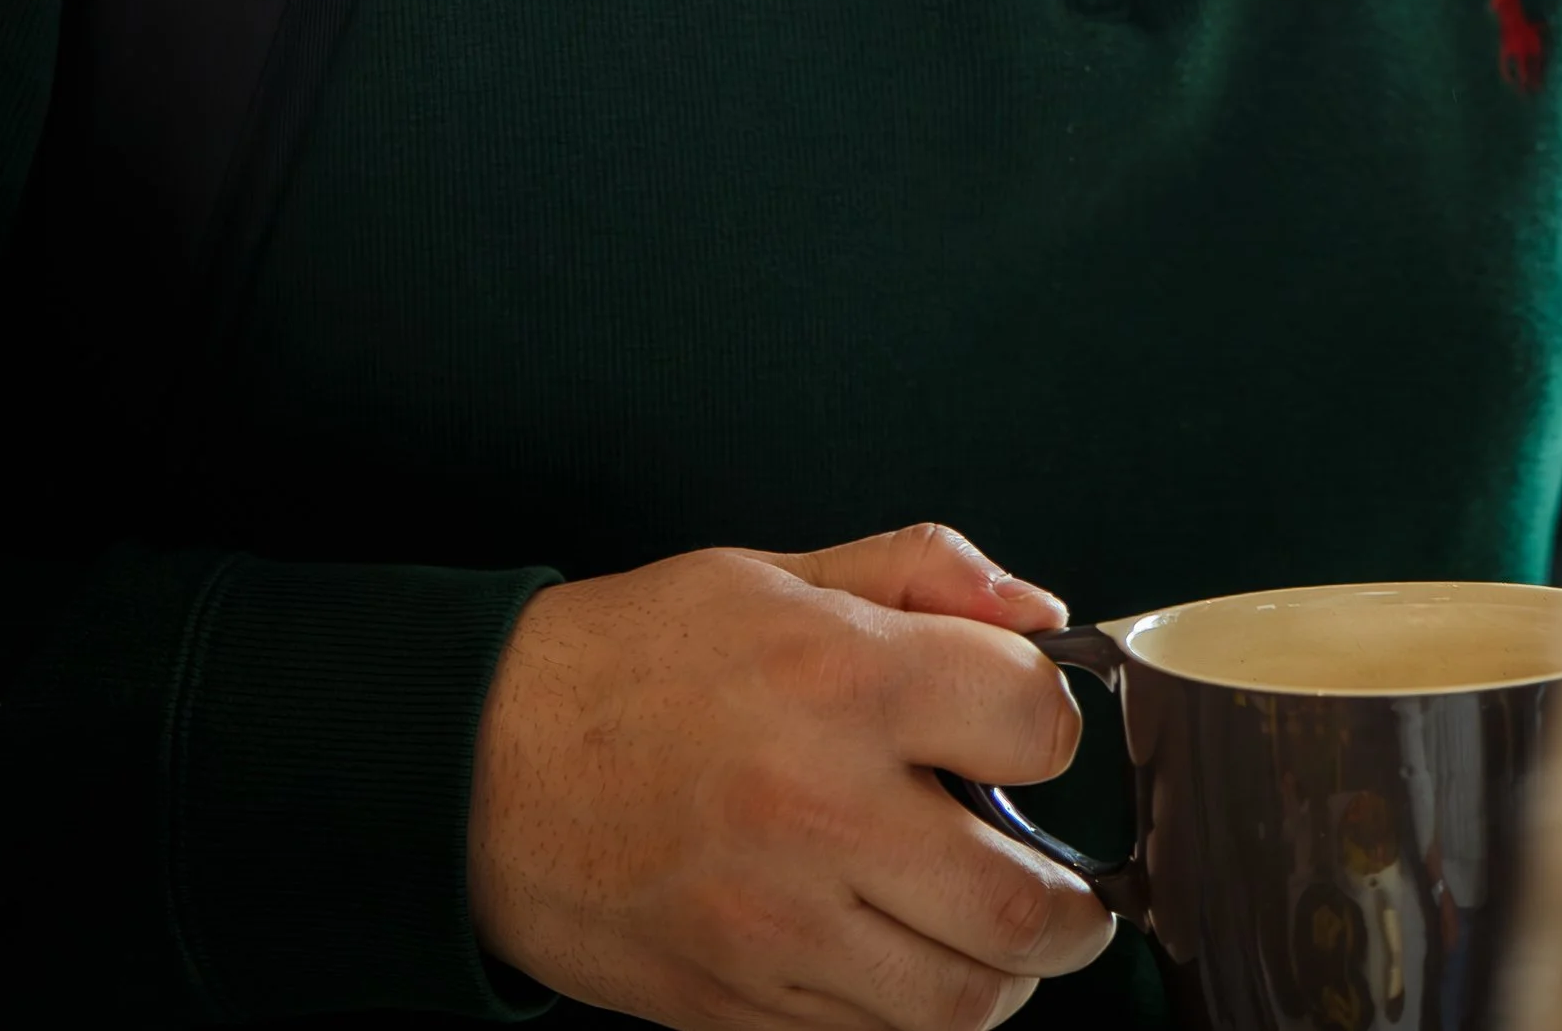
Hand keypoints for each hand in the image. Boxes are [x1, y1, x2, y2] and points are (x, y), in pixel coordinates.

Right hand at [467, 520, 1116, 1030]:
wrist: (486, 766)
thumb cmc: (635, 660)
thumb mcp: (780, 574)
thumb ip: (923, 575)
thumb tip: (1038, 618)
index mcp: (842, 682)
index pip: (1034, 726)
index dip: (1051, 725)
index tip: (1029, 733)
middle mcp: (823, 814)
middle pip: (1025, 907)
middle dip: (1075, 907)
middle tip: (1071, 892)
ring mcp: (782, 929)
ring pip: (961, 1004)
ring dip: (1002, 975)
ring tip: (987, 932)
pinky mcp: (740, 1010)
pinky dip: (911, 1014)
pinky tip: (898, 960)